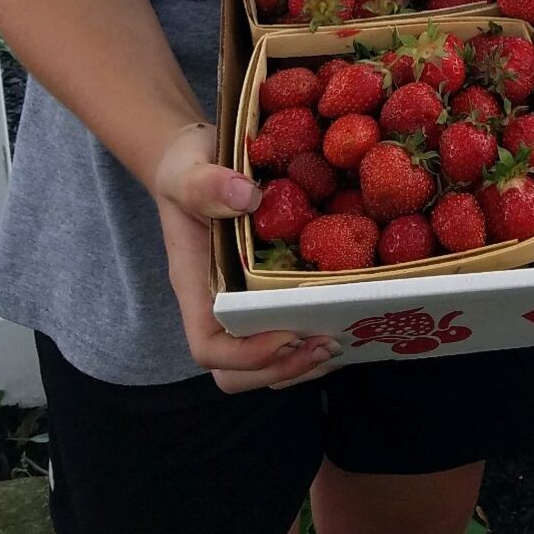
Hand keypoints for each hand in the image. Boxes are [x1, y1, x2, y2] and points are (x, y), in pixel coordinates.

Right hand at [152, 122, 336, 393]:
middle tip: (329, 342)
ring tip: (343, 340)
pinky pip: (288, 337)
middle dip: (284, 369)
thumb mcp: (188, 169)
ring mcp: (244, 303)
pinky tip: (346, 319)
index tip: (290, 332)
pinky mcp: (271, 292)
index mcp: (196, 285)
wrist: (196, 159)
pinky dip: (314, 344)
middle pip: (238, 373)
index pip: (208, 348)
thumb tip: (246, 197)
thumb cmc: (187, 169)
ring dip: (304, 365)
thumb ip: (207, 184)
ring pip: (265, 367)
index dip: (249, 354)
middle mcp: (218, 305)